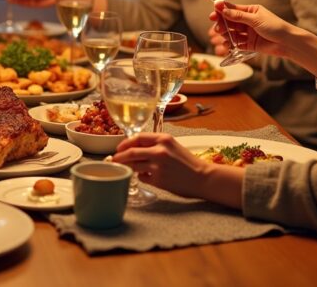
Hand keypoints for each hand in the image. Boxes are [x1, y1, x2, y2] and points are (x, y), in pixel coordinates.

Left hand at [113, 132, 243, 207]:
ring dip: (130, 167)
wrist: (202, 177)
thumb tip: (134, 148)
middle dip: (119, 156)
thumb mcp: (172, 146)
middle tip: (114, 160)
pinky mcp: (158, 180)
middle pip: (131, 152)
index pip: (137, 137)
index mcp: (164, 139)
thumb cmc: (187, 162)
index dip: (125, 143)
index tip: (119, 148)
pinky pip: (142, 177)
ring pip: (134, 165)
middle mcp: (160, 151)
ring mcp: (158, 166)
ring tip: (130, 168)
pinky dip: (142, 177)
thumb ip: (155, 144)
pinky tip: (149, 177)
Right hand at [210, 1, 316, 77]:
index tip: (213, 14)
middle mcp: (248, 21)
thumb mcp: (256, 19)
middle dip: (223, 24)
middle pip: (230, 22)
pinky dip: (231, 44)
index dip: (222, 11)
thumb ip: (239, 16)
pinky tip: (227, 45)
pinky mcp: (249, 44)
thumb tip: (223, 10)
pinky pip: (237, 43)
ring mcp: (248, 33)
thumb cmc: (275, 27)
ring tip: (223, 37)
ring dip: (226, 35)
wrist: (287, 43)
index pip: (233, 9)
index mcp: (251, 11)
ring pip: (232, 33)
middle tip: (218, 28)